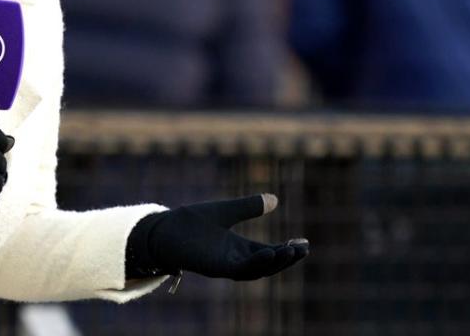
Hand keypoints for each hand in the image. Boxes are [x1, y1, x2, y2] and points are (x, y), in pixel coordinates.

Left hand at [125, 194, 308, 280]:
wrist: (165, 228)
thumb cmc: (191, 222)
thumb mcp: (226, 211)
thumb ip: (248, 206)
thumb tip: (275, 199)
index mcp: (239, 249)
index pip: (269, 252)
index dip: (287, 250)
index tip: (304, 243)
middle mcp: (235, 260)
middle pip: (267, 264)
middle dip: (286, 258)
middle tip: (304, 248)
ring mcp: (225, 265)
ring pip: (256, 270)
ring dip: (275, 262)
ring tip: (291, 250)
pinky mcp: (214, 267)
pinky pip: (239, 270)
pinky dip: (255, 263)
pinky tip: (268, 252)